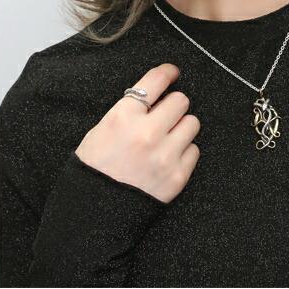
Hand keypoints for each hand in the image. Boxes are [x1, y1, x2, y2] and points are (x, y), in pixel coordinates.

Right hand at [75, 63, 199, 202]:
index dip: (167, 72)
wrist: (93, 215)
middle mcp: (146, 133)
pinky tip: (168, 158)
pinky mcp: (177, 176)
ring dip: (181, 127)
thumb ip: (129, 111)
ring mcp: (164, 156)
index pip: (156, 81)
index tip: (173, 73)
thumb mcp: (101, 130)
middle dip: (173, 106)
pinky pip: (194, 150)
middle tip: (165, 115)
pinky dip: (184, 152)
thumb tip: (157, 94)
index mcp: (123, 117)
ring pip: (192, 123)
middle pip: (180, 101)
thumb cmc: (94, 169)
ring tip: (167, 138)